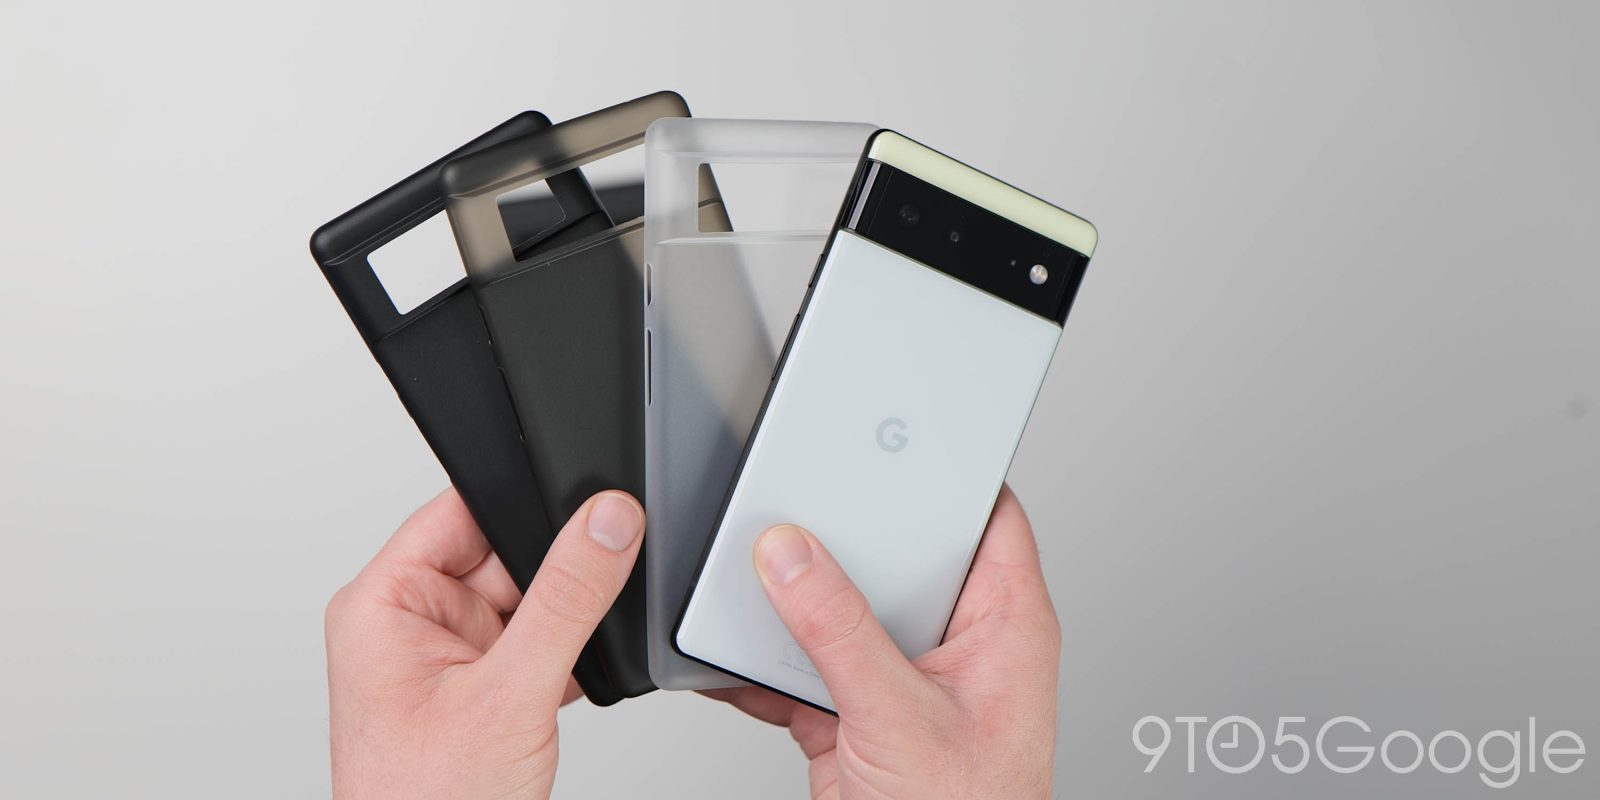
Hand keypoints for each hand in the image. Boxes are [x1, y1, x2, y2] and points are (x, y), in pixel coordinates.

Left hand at [325, 487, 644, 799]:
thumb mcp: (510, 691)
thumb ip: (567, 598)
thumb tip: (607, 523)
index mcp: (383, 605)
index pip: (461, 512)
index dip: (524, 504)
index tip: (591, 506)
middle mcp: (409, 625)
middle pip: (508, 554)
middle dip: (554, 579)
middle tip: (573, 616)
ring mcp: (447, 659)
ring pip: (533, 601)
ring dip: (561, 627)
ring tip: (553, 673)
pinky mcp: (482, 690)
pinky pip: (540, 643)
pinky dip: (565, 662)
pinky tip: (561, 691)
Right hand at [702, 486, 1060, 798]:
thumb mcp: (902, 717)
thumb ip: (842, 634)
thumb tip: (793, 560)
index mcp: (1003, 625)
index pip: (985, 516)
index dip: (945, 470)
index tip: (893, 436)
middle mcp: (955, 643)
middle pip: (895, 555)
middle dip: (841, 535)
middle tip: (796, 502)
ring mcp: (901, 679)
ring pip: (840, 610)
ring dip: (791, 605)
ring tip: (749, 576)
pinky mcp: (854, 715)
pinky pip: (802, 667)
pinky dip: (762, 665)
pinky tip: (731, 654)